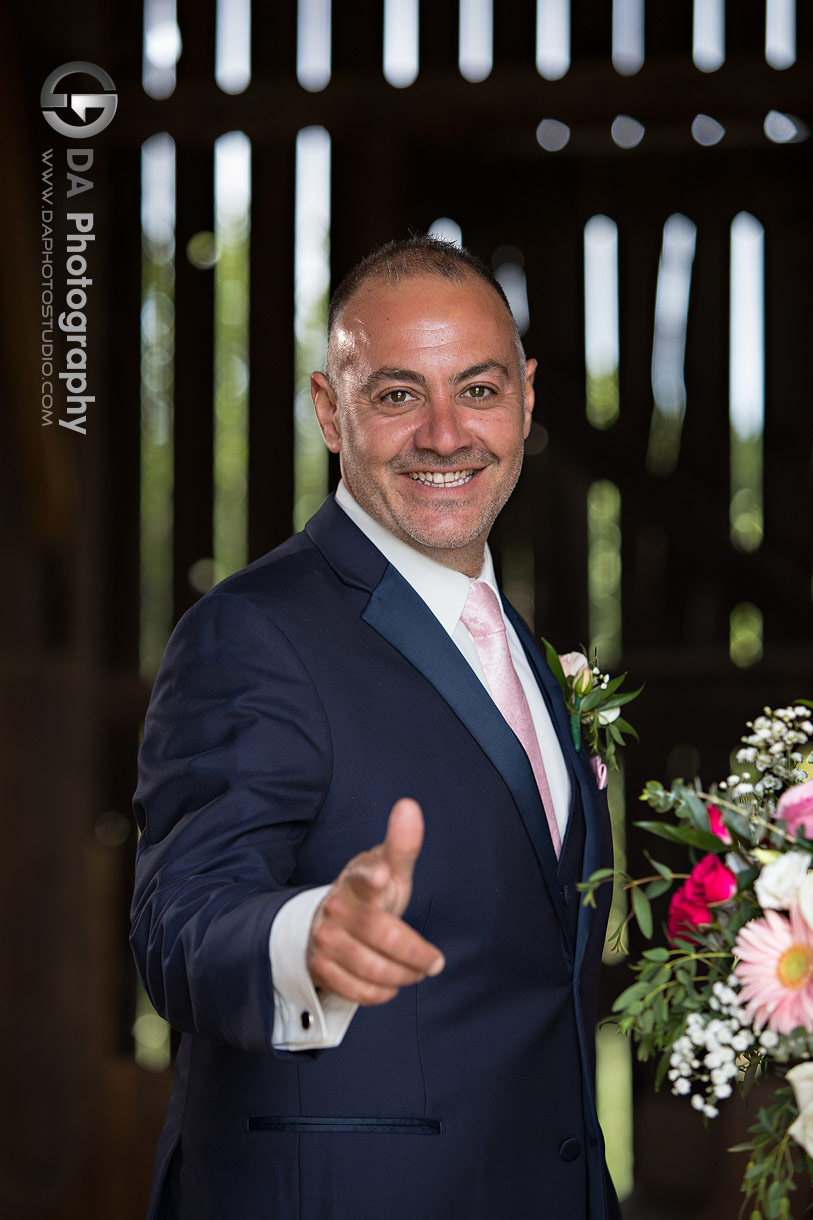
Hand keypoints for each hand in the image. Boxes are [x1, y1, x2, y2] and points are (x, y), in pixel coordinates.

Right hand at [306, 798, 444, 1004]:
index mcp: (357, 879)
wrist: (329, 921)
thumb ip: (403, 843)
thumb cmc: (371, 892)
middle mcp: (337, 908)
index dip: (374, 876)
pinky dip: (382, 993)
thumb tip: (409, 805)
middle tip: (436, 961)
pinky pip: (357, 990)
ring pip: (372, 969)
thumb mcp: (389, 867)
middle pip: (384, 936)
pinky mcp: (320, 968)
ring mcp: (325, 939)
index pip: (363, 876)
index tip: (385, 876)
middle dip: (417, 954)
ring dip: (404, 975)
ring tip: (418, 972)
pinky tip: (393, 985)